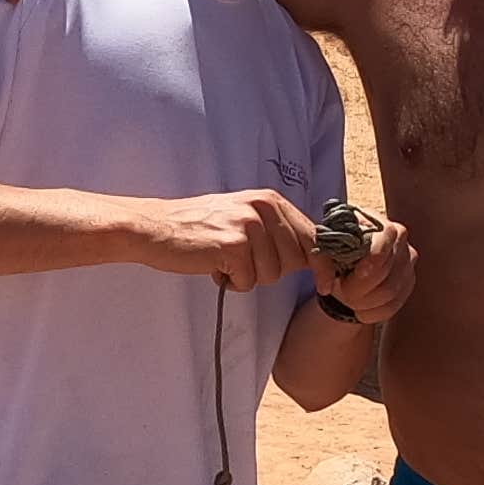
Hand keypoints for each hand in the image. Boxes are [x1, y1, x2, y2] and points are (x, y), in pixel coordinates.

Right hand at [134, 188, 314, 291]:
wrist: (156, 228)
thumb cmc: (200, 229)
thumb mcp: (244, 218)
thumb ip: (276, 230)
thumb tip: (315, 256)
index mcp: (271, 200)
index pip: (314, 236)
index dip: (324, 264)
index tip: (327, 284)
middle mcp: (264, 208)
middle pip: (297, 260)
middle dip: (273, 270)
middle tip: (242, 261)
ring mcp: (249, 225)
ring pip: (272, 274)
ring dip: (249, 276)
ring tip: (225, 261)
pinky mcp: (233, 245)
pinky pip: (248, 281)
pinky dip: (232, 282)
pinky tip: (215, 266)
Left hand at [317, 213, 417, 324]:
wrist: (347, 261)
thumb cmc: (337, 249)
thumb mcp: (329, 245)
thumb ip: (329, 253)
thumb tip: (328, 277)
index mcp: (381, 224)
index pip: (385, 243)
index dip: (370, 263)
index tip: (349, 277)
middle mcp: (401, 240)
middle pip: (386, 274)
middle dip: (360, 289)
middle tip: (341, 294)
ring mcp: (408, 262)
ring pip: (390, 293)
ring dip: (365, 303)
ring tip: (348, 302)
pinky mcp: (408, 282)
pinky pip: (394, 305)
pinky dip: (374, 313)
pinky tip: (360, 313)